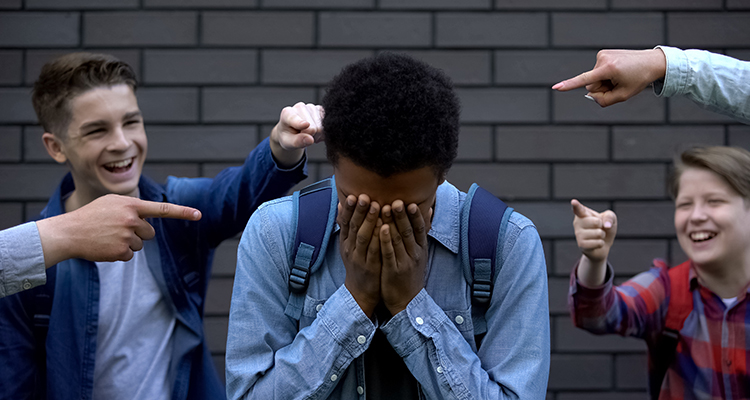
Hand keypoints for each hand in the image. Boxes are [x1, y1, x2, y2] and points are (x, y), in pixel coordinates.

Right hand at [36, 194, 201, 266]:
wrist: (69, 232)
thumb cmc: (90, 216)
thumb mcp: (112, 203)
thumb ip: (132, 206)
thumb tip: (147, 217)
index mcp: (131, 204)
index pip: (162, 209)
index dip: (182, 212)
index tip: (199, 215)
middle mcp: (132, 219)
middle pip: (149, 233)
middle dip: (137, 233)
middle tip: (117, 230)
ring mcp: (127, 236)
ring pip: (140, 245)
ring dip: (128, 243)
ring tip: (108, 237)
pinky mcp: (122, 251)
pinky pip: (130, 255)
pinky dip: (120, 253)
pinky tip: (106, 246)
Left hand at [269, 102, 323, 167]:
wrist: (292, 132)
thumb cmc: (288, 136)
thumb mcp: (288, 143)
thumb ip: (297, 142)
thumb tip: (310, 140)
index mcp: (287, 113)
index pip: (295, 119)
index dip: (301, 123)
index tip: (305, 124)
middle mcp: (300, 107)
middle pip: (312, 127)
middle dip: (310, 136)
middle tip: (303, 137)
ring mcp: (312, 107)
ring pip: (321, 127)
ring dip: (317, 135)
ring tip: (308, 134)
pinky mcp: (321, 110)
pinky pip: (327, 126)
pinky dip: (322, 133)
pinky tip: (315, 131)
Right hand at [338, 194, 381, 317]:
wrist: (360, 293)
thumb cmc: (358, 265)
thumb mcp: (348, 246)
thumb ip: (347, 227)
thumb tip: (342, 205)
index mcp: (346, 242)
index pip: (345, 222)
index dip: (349, 209)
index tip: (353, 195)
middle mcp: (350, 249)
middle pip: (353, 227)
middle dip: (359, 210)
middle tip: (364, 195)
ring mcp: (360, 258)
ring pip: (363, 237)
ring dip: (369, 220)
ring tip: (375, 205)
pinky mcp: (370, 267)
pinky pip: (374, 251)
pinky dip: (379, 238)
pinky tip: (385, 227)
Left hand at [379, 200, 429, 315]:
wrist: (407, 301)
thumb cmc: (411, 274)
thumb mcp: (420, 254)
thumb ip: (421, 233)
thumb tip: (429, 210)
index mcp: (421, 249)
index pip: (419, 229)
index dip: (415, 216)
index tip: (410, 202)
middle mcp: (414, 254)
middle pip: (409, 231)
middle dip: (403, 215)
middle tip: (397, 201)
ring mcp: (404, 262)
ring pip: (398, 240)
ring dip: (393, 223)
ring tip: (386, 208)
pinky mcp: (393, 270)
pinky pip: (389, 253)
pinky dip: (386, 240)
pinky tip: (381, 229)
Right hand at [552, 48, 666, 106]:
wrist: (652, 62)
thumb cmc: (639, 79)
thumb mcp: (623, 96)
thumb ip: (603, 101)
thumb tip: (590, 95)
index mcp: (609, 69)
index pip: (585, 80)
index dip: (569, 85)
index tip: (555, 88)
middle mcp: (603, 59)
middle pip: (591, 84)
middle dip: (601, 88)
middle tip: (618, 85)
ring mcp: (602, 54)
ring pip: (594, 77)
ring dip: (605, 81)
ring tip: (621, 76)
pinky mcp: (604, 53)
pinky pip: (598, 71)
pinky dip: (606, 74)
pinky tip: (619, 71)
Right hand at [571, 199, 616, 286]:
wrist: (604, 246)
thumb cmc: (606, 229)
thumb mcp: (611, 219)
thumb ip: (610, 217)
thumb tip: (604, 227)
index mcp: (583, 214)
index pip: (579, 209)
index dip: (577, 207)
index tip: (574, 203)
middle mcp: (577, 223)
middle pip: (595, 222)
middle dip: (602, 226)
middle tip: (599, 229)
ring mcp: (578, 235)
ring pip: (597, 233)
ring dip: (601, 236)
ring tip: (598, 237)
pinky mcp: (581, 245)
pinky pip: (596, 243)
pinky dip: (600, 244)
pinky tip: (596, 244)